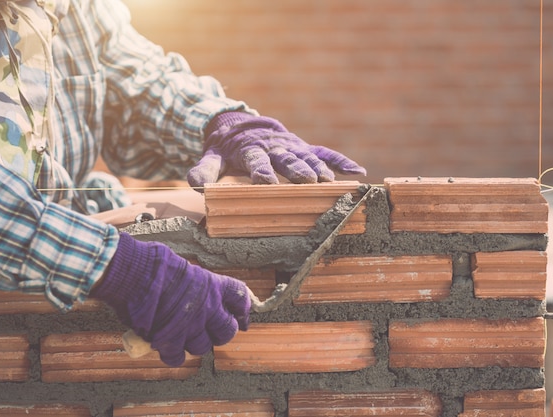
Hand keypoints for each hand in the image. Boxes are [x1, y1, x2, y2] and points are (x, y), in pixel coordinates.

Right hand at [90, 232, 250, 365]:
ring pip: (204, 347)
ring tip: (183, 336)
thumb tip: (196, 292)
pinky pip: (179, 357)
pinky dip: (174, 355)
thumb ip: (197, 284)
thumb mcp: (185, 268)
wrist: (134, 274)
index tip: (242, 317)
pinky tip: (168, 349)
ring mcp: (190, 326)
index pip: (240, 298)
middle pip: (228, 330)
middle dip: (221, 332)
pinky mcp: (171, 341)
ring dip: (196, 344)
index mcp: (213, 285)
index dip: (243, 310)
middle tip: (211, 331)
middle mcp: (208, 308)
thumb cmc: (154, 264)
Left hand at [187, 112, 365, 187]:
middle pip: (286, 158)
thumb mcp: (212, 156)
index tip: (267, 184)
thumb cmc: (226, 147)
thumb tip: (195, 186)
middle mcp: (274, 146)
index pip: (255, 160)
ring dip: (319, 169)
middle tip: (309, 182)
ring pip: (307, 157)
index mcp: (250, 148)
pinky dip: (341, 161)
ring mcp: (291, 146)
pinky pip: (325, 153)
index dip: (261, 171)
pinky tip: (357, 172)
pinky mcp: (303, 147)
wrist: (242, 124)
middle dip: (297, 170)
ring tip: (330, 182)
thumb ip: (203, 170)